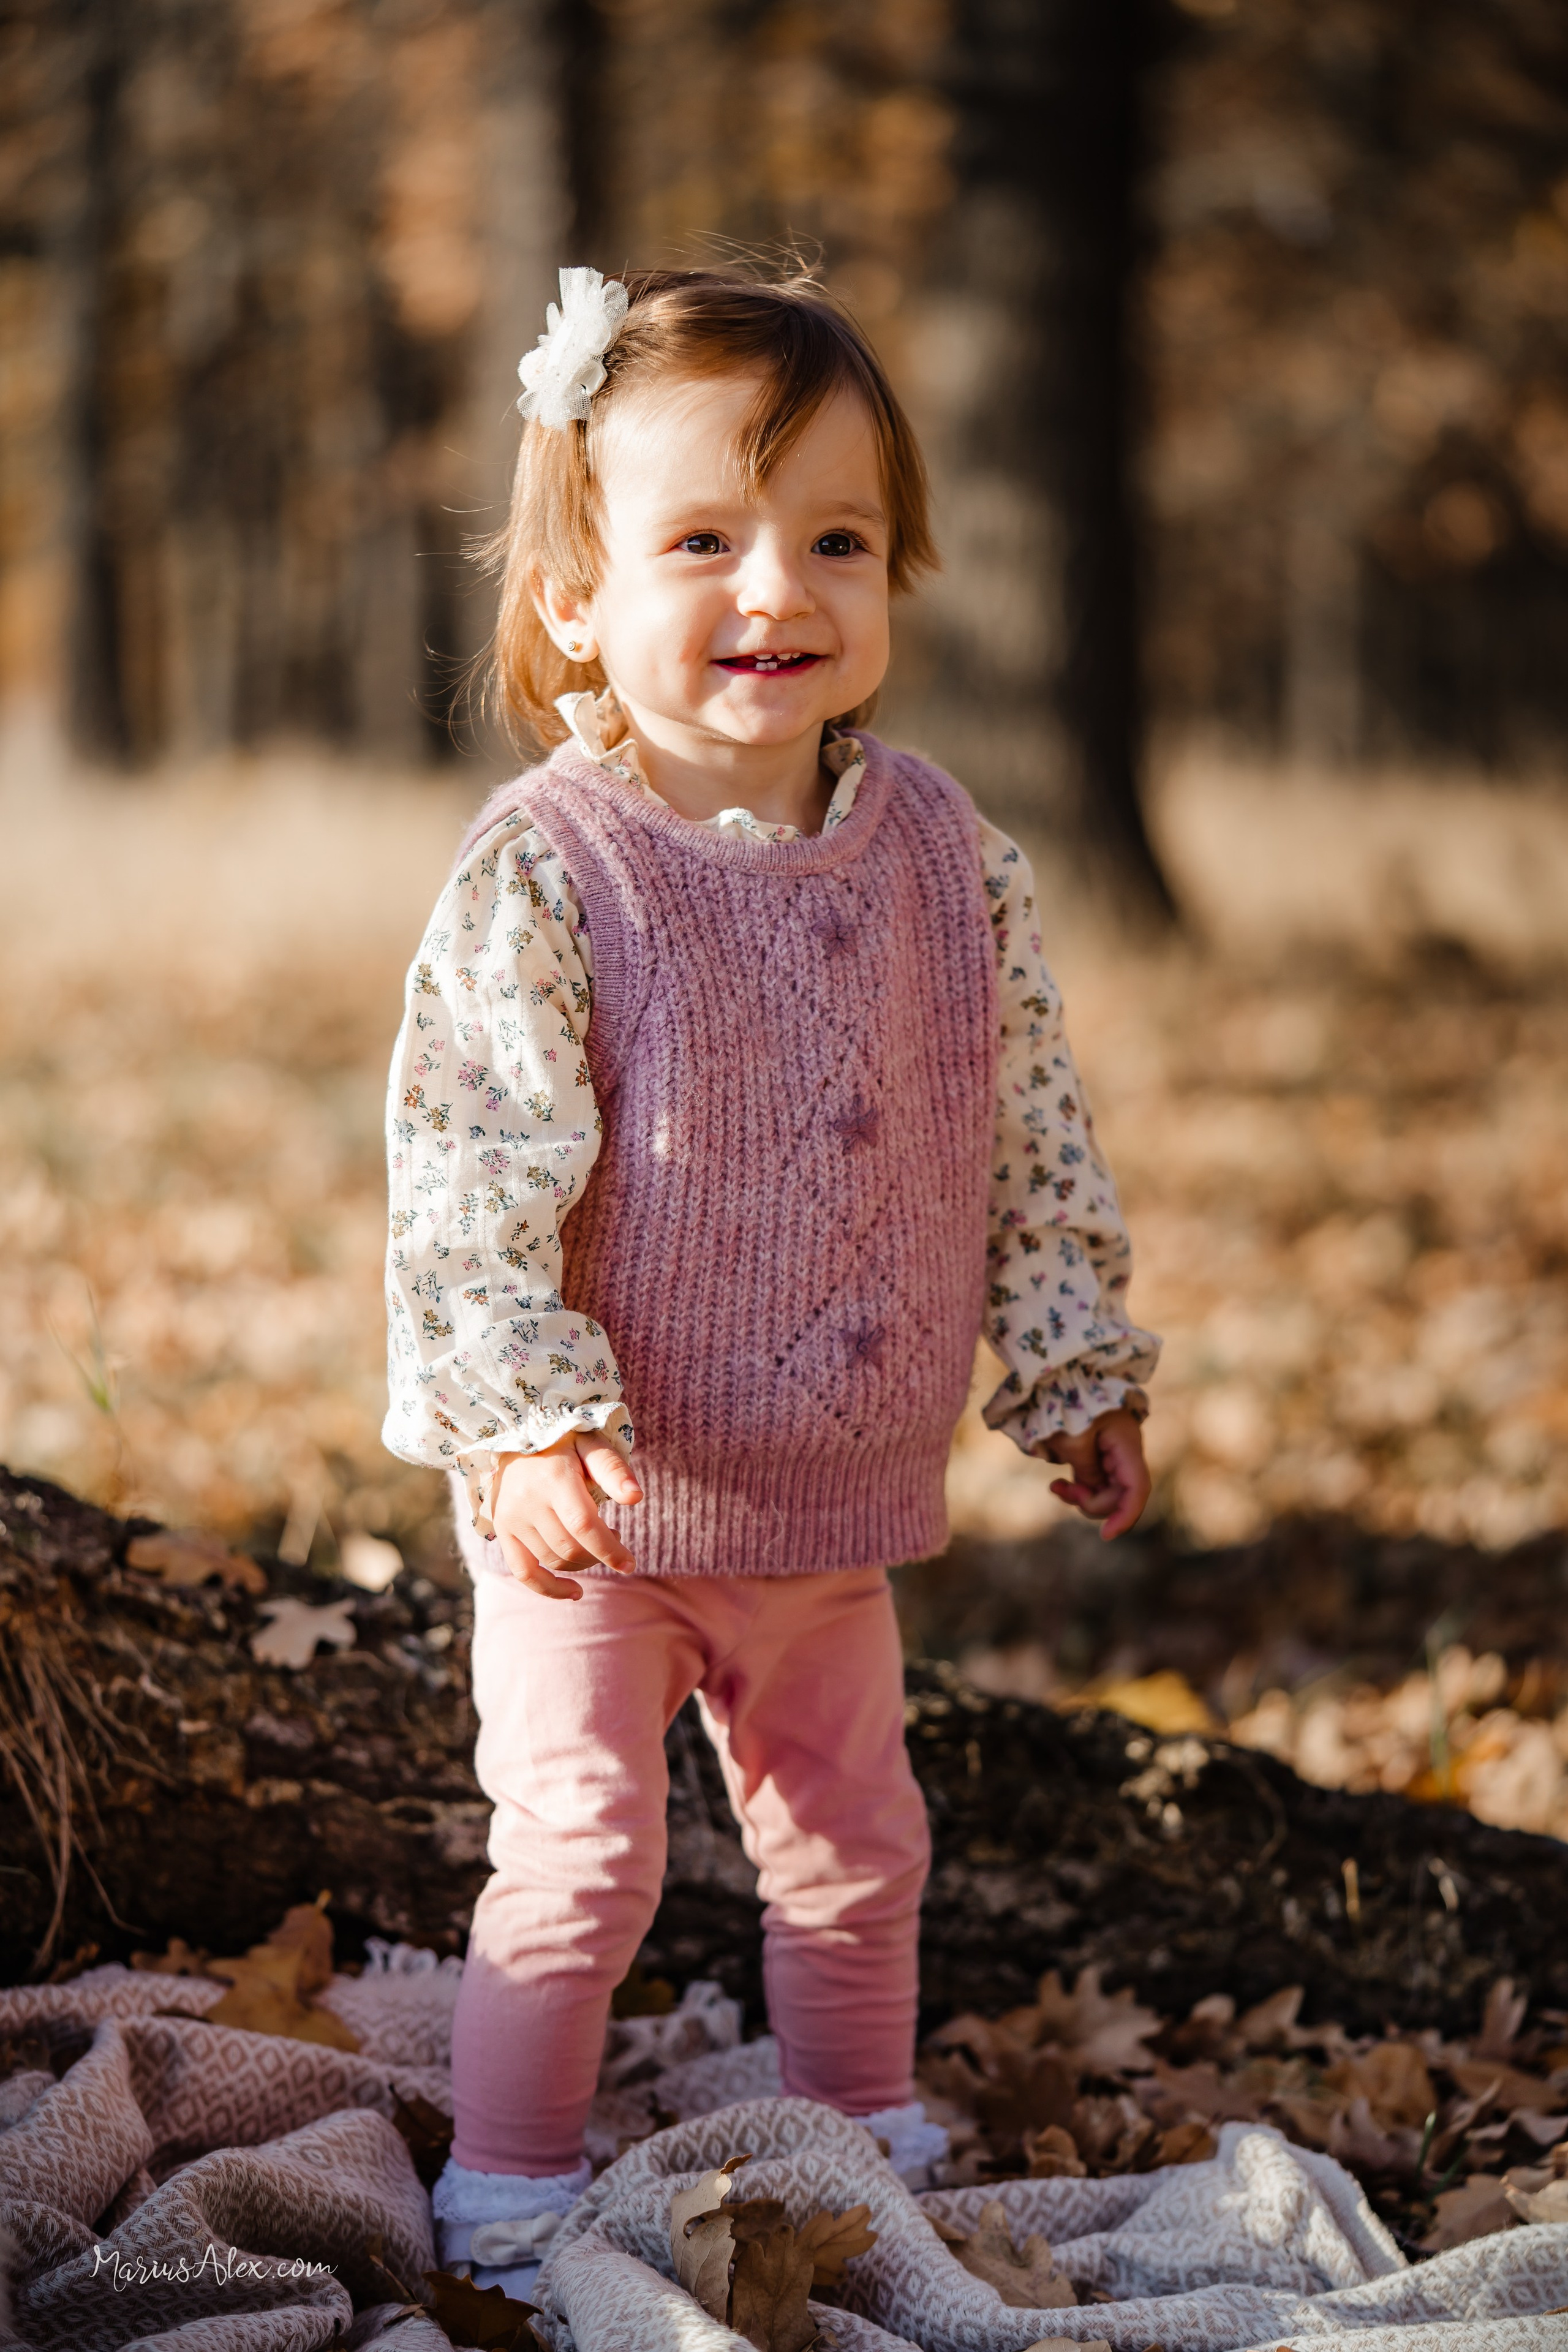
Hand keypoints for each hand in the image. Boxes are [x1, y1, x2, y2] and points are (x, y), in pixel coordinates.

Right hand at [491, 1432, 642, 1598]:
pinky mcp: (502, 1529)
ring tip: (595, 1544)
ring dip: (582, 1564)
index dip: (609, 1549)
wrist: (519, 1434)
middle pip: (570, 1548)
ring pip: (553, 1561)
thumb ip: (613, 1470)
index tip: (630, 1564)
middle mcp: (527, 1500)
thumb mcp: (592, 1445)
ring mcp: (511, 1518)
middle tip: (615, 1536)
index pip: (584, 1525)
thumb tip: (635, 1497)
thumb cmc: (566, 1442)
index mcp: (554, 1478)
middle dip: (600, 1554)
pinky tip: (574, 1591)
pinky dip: (548, 1589)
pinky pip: (523, 1572)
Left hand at [1045, 1407, 1149, 1540]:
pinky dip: (1079, 1490)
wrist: (1060, 1379)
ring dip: (1082, 1498)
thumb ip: (1088, 1471)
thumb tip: (1093, 1490)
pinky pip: (1095, 1485)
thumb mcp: (1073, 1440)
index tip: (1105, 1535)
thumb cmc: (1065, 1404)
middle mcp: (1125, 1454)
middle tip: (1060, 1489)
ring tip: (1056, 1486)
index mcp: (1126, 1446)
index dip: (1126, 1516)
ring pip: (1107, 1494)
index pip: (1137, 1489)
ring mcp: (1113, 1458)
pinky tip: (1058, 1485)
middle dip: (1092, 1503)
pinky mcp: (1099, 1460)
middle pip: (1120, 1497)